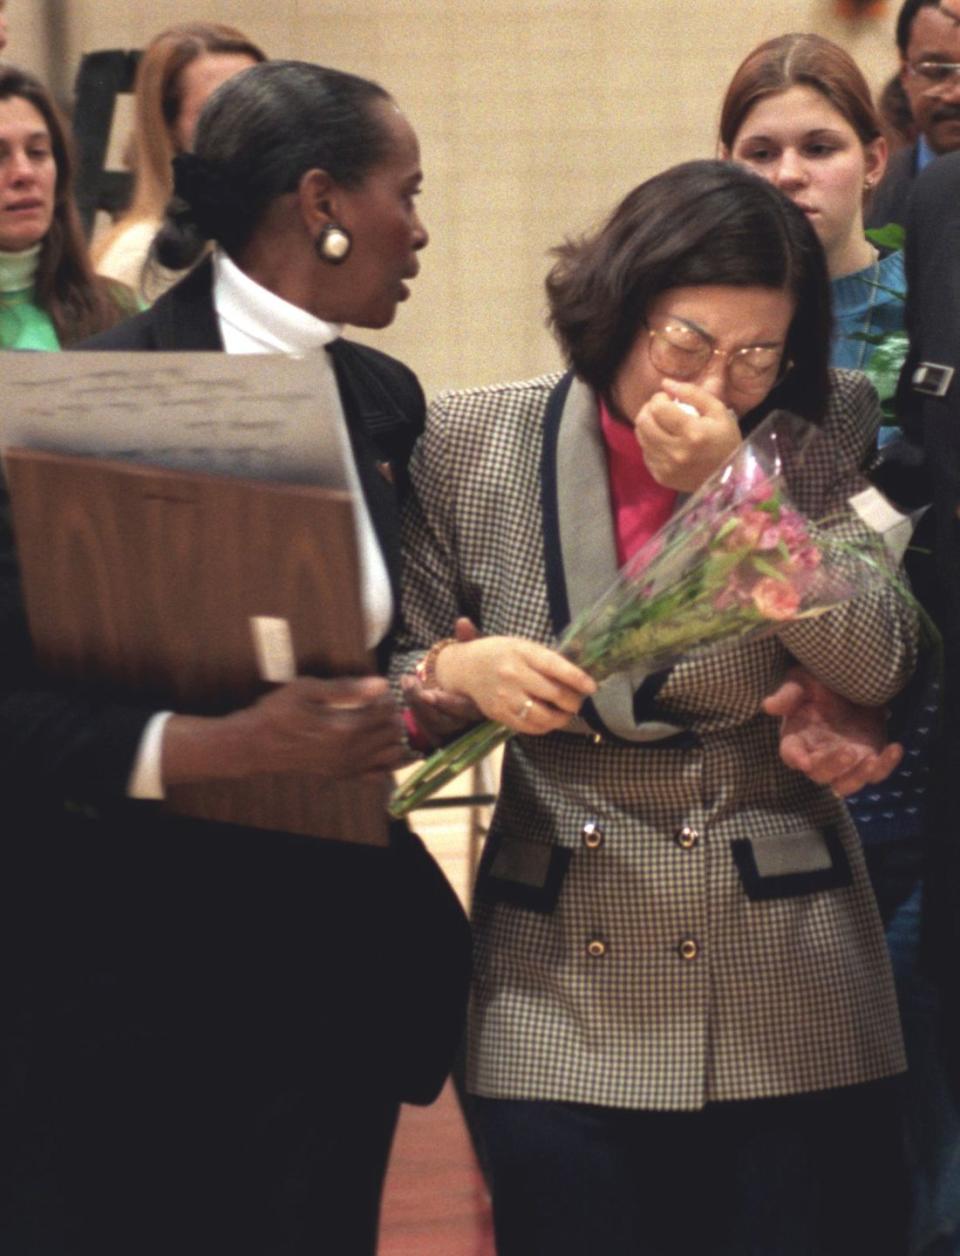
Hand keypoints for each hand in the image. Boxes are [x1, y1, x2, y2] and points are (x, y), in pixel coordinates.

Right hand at [163, 675, 406, 783]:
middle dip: (392, 715)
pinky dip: (384, 761)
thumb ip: (346, 689)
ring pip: (392, 754)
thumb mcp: (306, 689)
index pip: (387, 710)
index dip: (386, 696)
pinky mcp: (342, 775)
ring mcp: (348, 767)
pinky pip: (378, 775)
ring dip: (392, 736)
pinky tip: (373, 746)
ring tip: (376, 723)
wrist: (256, 744)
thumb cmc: (278, 712)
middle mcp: (351, 751)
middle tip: (376, 704)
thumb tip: (381, 684)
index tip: (375, 689)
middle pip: (394, 732)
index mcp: (345, 727)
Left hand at [401, 617, 482, 745]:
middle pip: (444, 724)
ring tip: (408, 682)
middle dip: (423, 705)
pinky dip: (414, 714)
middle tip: (410, 684)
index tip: (427, 693)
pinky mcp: (443, 740)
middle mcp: (472, 725)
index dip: (447, 704)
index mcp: (484, 707)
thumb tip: (462, 622)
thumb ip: (469, 640)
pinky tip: (408, 692)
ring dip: (415, 706)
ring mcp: (457, 735)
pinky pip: (425, 734)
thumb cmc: (473, 669)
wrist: (469, 687)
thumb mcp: (474, 653)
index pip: (466, 712)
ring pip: (432, 728)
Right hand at [434, 635, 596, 733]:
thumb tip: (578, 675)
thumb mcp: (522, 646)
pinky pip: (530, 727)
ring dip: (561, 718)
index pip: (555, 666)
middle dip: (573, 701)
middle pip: (554, 694)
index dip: (576, 678)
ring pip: (544, 716)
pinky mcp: (500, 714)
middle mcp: (513, 674)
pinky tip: (549, 720)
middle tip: (579, 701)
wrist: (465, 668)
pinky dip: (545, 726)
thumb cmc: (500, 654)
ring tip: (566, 713)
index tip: (591, 687)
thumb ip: (547, 659)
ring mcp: (506, 697)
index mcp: (522, 652)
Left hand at [632, 378, 739, 491]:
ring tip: (661, 422)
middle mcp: (677, 452)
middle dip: (648, 409)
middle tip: (660, 408)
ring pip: (641, 437)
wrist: (728, 478)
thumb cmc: (725, 440)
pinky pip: (645, 453)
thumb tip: (665, 383)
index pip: (658, 407)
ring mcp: (667, 468)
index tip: (667, 398)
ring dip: (647, 424)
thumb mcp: (718, 411)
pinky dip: (651, 443)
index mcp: (693, 433)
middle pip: (643, 422)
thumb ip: (692, 393)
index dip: (659, 398)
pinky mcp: (661, 477)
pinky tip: (663, 440)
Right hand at [762, 667, 903, 795]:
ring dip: (857, 777)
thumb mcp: (803, 680)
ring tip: (872, 759)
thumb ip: (789, 694)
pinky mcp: (867, 761)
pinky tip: (895, 748)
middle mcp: (817, 754)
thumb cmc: (821, 682)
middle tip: (848, 752)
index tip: (803, 761)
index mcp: (797, 737)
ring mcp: (843, 762)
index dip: (795, 758)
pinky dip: (886, 766)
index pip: (790, 753)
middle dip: (833, 767)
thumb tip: (768, 706)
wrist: (854, 683)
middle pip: (819, 774)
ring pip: (846, 784)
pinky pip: (876, 774)